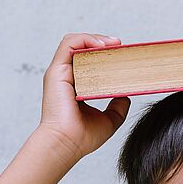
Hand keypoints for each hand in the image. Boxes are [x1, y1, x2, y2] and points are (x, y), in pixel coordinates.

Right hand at [38, 33, 131, 162]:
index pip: (88, 62)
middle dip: (102, 44)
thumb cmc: (82, 138)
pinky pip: (69, 44)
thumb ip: (117, 108)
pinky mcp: (57, 71)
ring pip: (75, 43)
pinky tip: (102, 45)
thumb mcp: (108, 120)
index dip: (104, 55)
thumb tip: (126, 96)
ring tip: (113, 44)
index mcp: (76, 88)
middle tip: (120, 46)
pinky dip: (86, 40)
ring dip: (95, 39)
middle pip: (82, 50)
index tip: (122, 56)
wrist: (68, 144)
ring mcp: (60, 73)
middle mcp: (66, 78)